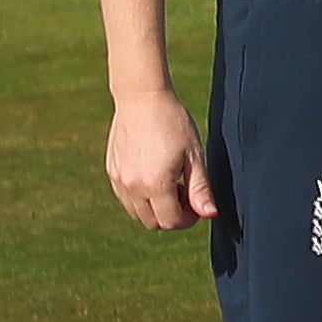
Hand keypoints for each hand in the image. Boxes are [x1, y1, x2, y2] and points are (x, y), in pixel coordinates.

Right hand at [107, 88, 216, 231]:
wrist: (142, 98)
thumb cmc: (173, 123)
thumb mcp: (194, 155)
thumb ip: (201, 189)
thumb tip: (209, 214)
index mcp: (155, 184)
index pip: (171, 222)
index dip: (188, 219)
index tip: (197, 203)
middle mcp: (133, 187)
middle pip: (152, 223)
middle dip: (172, 216)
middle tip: (185, 191)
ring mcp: (119, 180)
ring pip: (137, 214)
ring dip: (155, 208)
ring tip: (169, 182)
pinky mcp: (112, 172)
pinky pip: (126, 198)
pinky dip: (140, 198)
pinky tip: (153, 175)